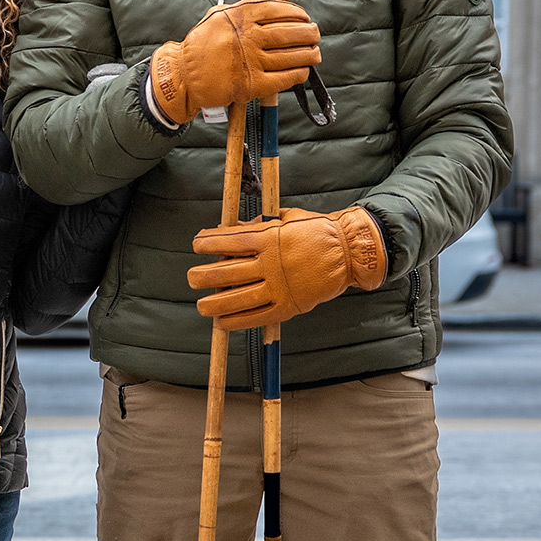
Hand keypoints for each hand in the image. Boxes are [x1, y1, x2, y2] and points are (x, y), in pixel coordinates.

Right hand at [148, 0, 320, 125]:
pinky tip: (303, 70)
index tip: (305, 18)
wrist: (184, 74)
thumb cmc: (203, 44)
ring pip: (291, 56)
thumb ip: (256, 1)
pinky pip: (283, 79)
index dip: (298, 14)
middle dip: (309, 33)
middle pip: (290, 33)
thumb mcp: (224, 13)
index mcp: (241, 17)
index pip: (280, 10)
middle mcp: (247, 38)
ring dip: (309, 54)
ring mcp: (250, 62)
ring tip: (315, 53)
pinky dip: (298, 74)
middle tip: (315, 34)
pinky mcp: (251, 85)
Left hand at [188, 206, 386, 330]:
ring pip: (237, 299)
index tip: (196, 244)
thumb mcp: (286, 218)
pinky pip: (256, 317)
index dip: (208, 243)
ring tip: (202, 305)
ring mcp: (279, 287)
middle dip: (203, 276)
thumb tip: (230, 230)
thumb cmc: (316, 231)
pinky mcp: (288, 306)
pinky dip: (236, 322)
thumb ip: (258, 225)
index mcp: (269, 238)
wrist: (348, 253)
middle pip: (227, 272)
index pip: (230, 241)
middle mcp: (271, 264)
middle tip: (192, 278)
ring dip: (214, 304)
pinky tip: (222, 322)